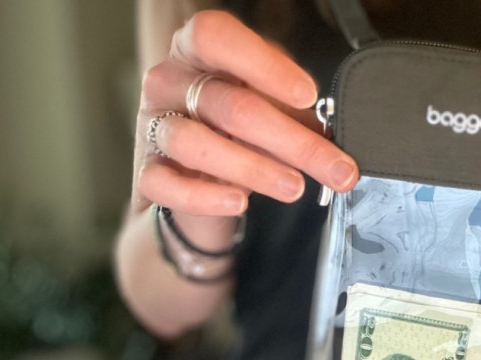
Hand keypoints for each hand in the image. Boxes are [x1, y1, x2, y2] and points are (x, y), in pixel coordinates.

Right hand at [133, 11, 357, 242]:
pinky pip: (166, 184)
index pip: (217, 37)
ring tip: (295, 187)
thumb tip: (330, 133)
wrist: (202, 171)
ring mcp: (154, 125)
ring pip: (195, 143)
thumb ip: (295, 108)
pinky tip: (240, 202)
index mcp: (197, 49)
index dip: (263, 65)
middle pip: (228, 104)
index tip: (308, 95)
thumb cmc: (240, 124)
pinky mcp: (146, 170)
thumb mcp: (271, 103)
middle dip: (292, 141)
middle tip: (334, 167)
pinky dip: (205, 197)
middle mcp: (169, 81)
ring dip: (255, 169)